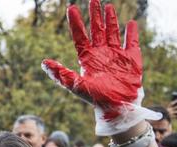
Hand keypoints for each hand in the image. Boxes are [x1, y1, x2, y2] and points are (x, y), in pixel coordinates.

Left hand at [41, 0, 160, 135]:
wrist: (117, 107)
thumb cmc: (96, 98)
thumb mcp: (76, 85)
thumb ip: (61, 74)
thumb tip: (44, 63)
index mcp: (87, 58)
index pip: (80, 36)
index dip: (75, 22)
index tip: (71, 8)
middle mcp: (101, 53)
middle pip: (96, 30)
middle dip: (94, 15)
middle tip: (93, 0)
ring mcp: (116, 54)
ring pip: (112, 32)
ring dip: (110, 19)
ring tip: (108, 6)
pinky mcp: (131, 58)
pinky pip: (132, 42)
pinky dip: (132, 33)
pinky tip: (130, 23)